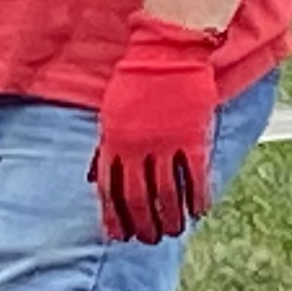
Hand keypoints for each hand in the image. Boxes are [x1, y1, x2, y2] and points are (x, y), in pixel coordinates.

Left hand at [92, 19, 225, 241]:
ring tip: (174, 231)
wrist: (166, 51)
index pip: (109, 190)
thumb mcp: (109, 113)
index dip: (114, 216)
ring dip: (170, 218)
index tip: (119, 236)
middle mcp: (137, 148)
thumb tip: (93, 176)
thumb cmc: (136, 79)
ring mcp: (165, 144)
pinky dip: (197, 199)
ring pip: (167, 195)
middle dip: (143, 224)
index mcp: (113, 142)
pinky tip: (199, 212)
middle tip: (149, 239)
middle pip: (138, 199)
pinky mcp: (191, 138)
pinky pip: (195, 178)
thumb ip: (104, 147)